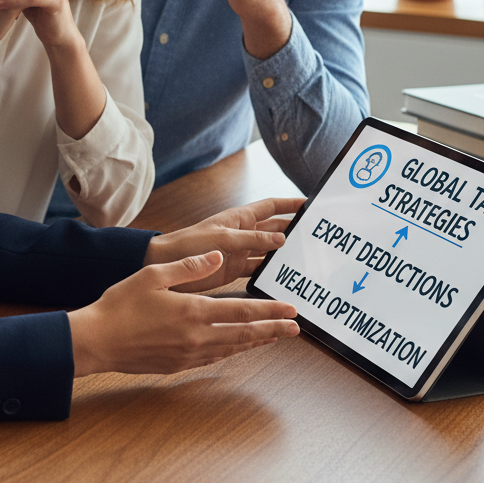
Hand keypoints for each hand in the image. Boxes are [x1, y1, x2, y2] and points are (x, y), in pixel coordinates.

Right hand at [68, 251, 298, 376]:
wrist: (97, 341)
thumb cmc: (121, 305)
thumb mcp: (153, 276)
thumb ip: (189, 266)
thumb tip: (217, 256)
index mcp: (192, 311)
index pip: (241, 311)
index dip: (269, 311)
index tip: (290, 311)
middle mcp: (196, 337)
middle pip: (244, 334)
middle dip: (272, 330)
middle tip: (295, 329)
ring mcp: (188, 354)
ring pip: (231, 349)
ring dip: (255, 343)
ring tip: (273, 338)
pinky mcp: (178, 365)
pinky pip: (213, 358)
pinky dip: (231, 351)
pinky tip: (235, 348)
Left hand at [143, 196, 305, 291]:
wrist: (167, 264)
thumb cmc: (190, 244)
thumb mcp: (223, 238)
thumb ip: (252, 239)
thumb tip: (281, 240)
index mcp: (239, 218)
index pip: (270, 207)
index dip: (289, 204)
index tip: (309, 204)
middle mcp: (242, 233)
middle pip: (274, 229)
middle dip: (293, 230)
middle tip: (316, 236)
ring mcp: (239, 252)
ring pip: (269, 251)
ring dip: (285, 254)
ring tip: (307, 259)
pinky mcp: (234, 269)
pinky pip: (258, 269)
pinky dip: (271, 273)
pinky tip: (286, 279)